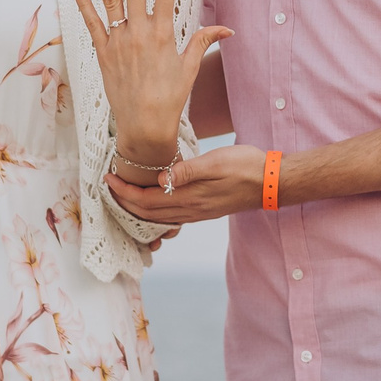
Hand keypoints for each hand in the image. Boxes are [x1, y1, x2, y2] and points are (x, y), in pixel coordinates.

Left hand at [71, 0, 230, 172]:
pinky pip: (91, 23)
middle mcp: (139, 33)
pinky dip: (83, 4)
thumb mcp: (190, 68)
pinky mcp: (103, 53)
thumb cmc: (171, 98)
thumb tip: (227, 29)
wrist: (145, 126)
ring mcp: (119, 42)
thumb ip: (203, 41)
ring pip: (110, 0)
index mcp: (163, 34)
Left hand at [107, 143, 268, 224]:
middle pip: (147, 213)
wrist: (272, 182)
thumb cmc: (246, 167)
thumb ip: (188, 171)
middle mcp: (191, 210)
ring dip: (137, 208)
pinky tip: (150, 203)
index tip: (109, 179)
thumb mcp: (217, 162)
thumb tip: (160, 180)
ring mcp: (197, 213)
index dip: (125, 192)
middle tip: (108, 186)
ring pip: (157, 218)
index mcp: (191, 198)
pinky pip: (170, 217)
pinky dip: (153, 212)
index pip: (147, 201)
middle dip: (124, 202)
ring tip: (122, 194)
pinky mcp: (203, 211)